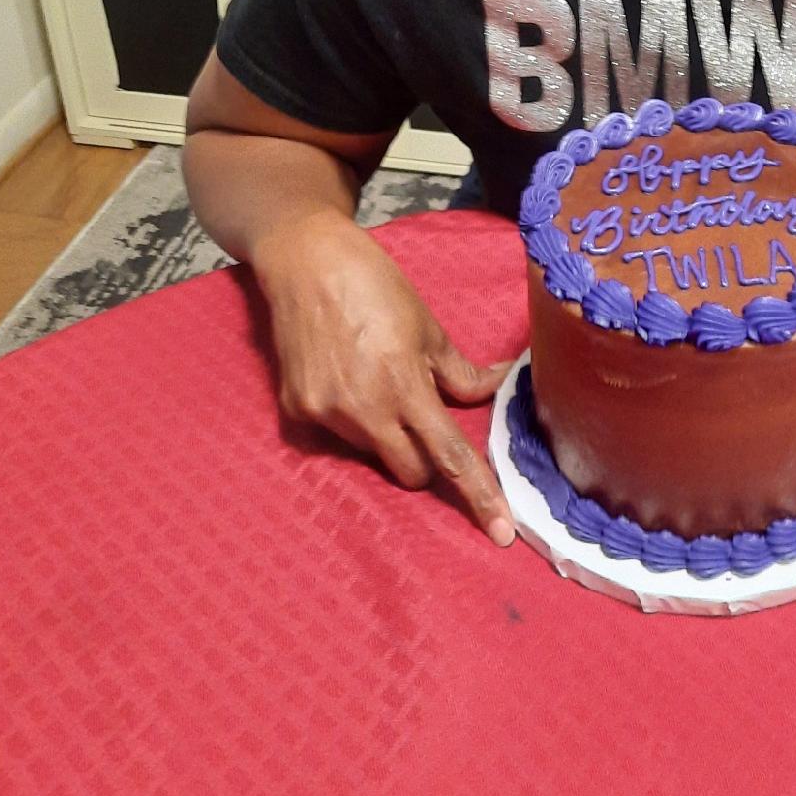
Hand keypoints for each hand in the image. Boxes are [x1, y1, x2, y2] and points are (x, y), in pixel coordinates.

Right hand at [254, 212, 515, 544]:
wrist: (305, 262)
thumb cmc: (376, 286)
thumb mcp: (427, 326)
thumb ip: (459, 372)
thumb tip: (496, 388)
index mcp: (404, 387)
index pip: (450, 456)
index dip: (479, 496)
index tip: (500, 533)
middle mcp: (362, 411)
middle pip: (410, 472)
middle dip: (424, 457)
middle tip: (419, 413)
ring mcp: (324, 415)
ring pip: (372, 453)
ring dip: (383, 432)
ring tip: (372, 378)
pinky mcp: (295, 412)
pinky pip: (336, 436)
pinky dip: (349, 418)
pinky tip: (342, 376)